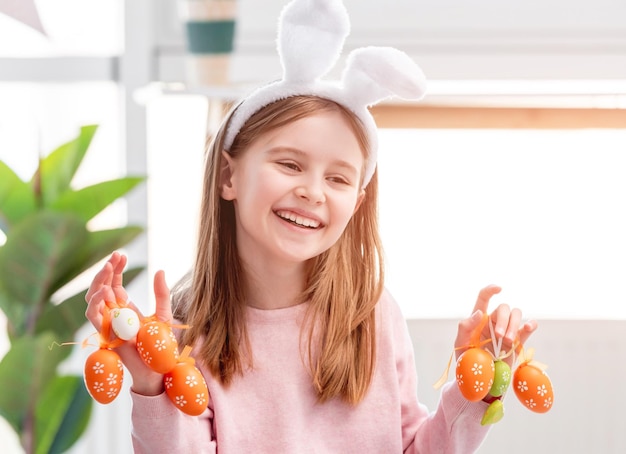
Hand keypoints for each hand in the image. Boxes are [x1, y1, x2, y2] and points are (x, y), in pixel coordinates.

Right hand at [85, 252, 173, 394]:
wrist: (158, 369)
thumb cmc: (160, 346)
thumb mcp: (164, 314)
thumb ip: (162, 294)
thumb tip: (160, 271)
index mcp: (124, 309)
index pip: (114, 284)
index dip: (115, 269)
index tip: (121, 254)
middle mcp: (113, 315)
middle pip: (102, 288)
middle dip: (106, 271)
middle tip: (116, 256)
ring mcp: (108, 325)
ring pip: (92, 300)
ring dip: (97, 283)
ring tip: (108, 268)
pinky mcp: (106, 335)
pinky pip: (93, 317)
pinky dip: (95, 303)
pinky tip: (105, 291)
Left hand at [454, 285, 536, 365]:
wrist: (478, 380)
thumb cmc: (466, 359)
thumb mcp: (460, 343)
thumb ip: (465, 327)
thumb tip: (479, 313)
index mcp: (478, 319)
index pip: (483, 298)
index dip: (490, 290)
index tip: (498, 288)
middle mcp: (493, 322)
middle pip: (504, 308)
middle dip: (503, 319)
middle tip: (499, 336)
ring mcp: (506, 331)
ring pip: (516, 314)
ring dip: (513, 324)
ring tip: (507, 340)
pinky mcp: (517, 342)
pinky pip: (527, 329)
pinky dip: (530, 325)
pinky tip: (528, 327)